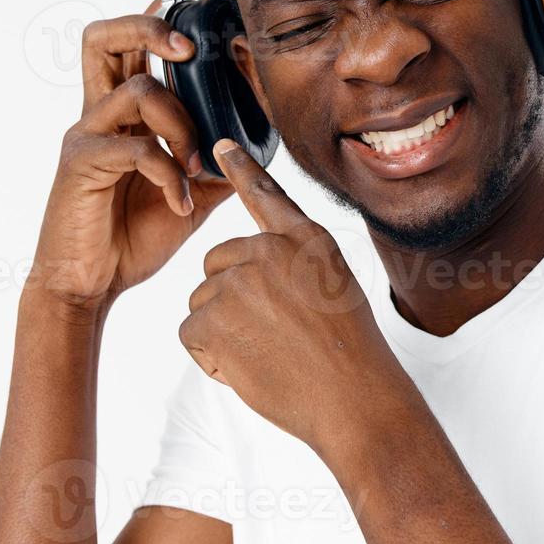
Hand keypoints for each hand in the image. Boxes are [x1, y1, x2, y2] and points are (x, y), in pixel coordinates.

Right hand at [29, 0, 234, 309]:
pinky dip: (168, 172)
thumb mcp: (191, 193)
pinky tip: (180, 201)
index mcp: (122, 114)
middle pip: (104, 38)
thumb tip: (257, 144)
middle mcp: (99, 114)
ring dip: (182, 122)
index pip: (130, 46)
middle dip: (150, 28)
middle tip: (188, 49)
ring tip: (196, 163)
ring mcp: (87, 136)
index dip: (156, 15)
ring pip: (135, 90)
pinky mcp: (82, 165)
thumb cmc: (132, 235)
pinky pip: (135, 148)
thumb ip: (217, 161)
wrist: (89, 285)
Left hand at [178, 140, 417, 453]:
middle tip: (271, 334)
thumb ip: (295, 264)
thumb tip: (248, 265)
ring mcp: (239, 282)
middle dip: (229, 300)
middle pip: (217, 265)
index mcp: (305, 240)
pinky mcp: (213, 317)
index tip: (221, 146)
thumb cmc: (349, 353)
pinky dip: (210, 357)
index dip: (243, 170)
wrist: (352, 397)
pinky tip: (249, 367)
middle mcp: (269, 251)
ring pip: (202, 302)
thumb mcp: (336, 286)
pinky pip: (191, 333)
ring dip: (222, 332)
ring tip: (268, 353)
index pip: (266, 196)